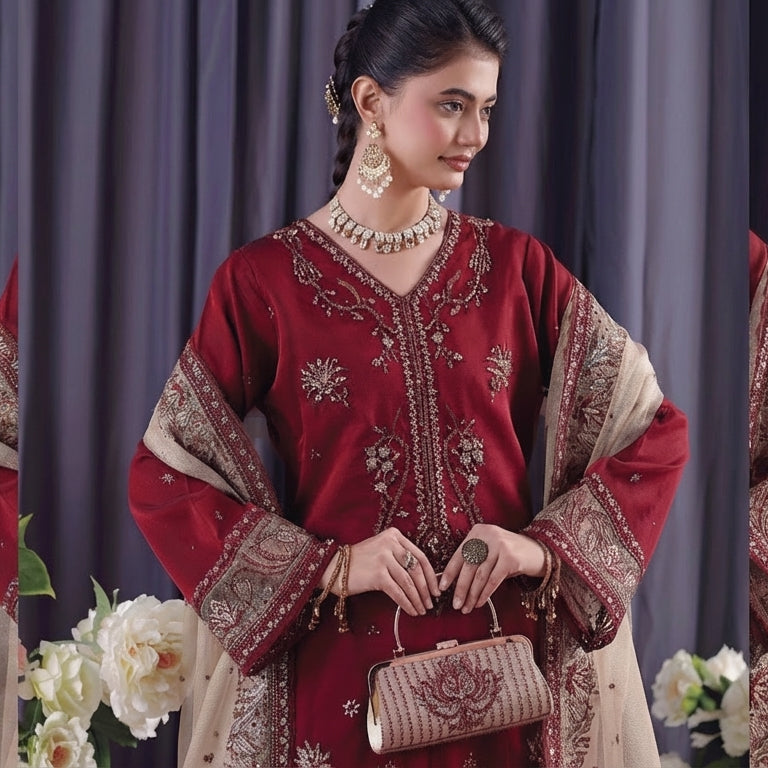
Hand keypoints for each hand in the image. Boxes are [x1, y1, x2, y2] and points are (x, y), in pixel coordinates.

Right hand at [319, 528, 439, 616]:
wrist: (333, 567)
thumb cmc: (359, 562)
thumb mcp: (381, 550)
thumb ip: (399, 556)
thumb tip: (423, 579)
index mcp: (394, 535)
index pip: (420, 556)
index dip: (430, 575)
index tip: (436, 589)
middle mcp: (390, 543)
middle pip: (416, 569)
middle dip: (426, 589)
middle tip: (430, 603)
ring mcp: (383, 558)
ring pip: (408, 582)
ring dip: (418, 599)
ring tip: (422, 610)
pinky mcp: (377, 574)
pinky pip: (398, 592)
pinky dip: (407, 603)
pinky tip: (411, 611)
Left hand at [439, 524, 545, 613]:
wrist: (538, 552)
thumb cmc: (509, 555)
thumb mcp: (490, 551)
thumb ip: (474, 560)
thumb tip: (453, 583)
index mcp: (478, 531)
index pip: (459, 554)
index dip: (450, 572)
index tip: (442, 587)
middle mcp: (488, 534)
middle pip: (469, 566)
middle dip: (460, 587)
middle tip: (455, 604)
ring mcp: (500, 545)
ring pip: (480, 575)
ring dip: (472, 594)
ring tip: (466, 607)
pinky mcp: (510, 558)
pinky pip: (493, 580)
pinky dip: (485, 593)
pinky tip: (480, 603)